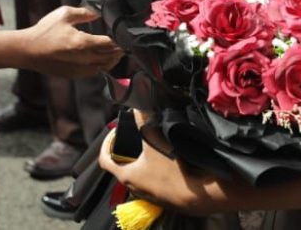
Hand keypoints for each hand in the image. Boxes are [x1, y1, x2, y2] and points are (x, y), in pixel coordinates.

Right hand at [22, 6, 121, 77]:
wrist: (28, 51)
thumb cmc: (44, 31)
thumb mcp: (64, 14)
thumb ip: (84, 12)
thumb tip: (97, 13)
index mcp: (83, 43)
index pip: (109, 43)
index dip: (119, 40)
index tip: (124, 36)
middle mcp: (84, 59)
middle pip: (109, 57)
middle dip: (118, 51)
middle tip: (124, 46)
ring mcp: (79, 69)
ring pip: (102, 67)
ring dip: (111, 61)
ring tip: (116, 54)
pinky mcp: (73, 74)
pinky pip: (92, 73)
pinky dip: (100, 67)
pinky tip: (101, 62)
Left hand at [98, 125, 225, 214]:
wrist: (196, 195)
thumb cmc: (172, 170)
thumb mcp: (155, 141)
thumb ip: (144, 120)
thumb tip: (138, 103)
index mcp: (126, 175)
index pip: (104, 159)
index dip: (106, 143)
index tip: (116, 132)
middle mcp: (133, 187)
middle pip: (121, 165)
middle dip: (126, 149)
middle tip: (135, 135)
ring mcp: (147, 194)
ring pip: (137, 173)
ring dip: (140, 159)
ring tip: (151, 144)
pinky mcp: (160, 197)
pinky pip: (151, 180)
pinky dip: (153, 168)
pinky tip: (166, 159)